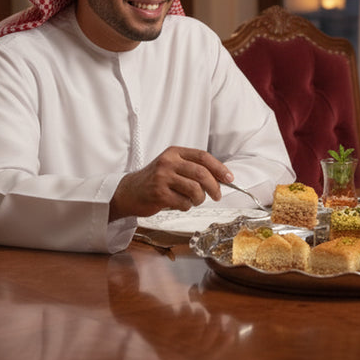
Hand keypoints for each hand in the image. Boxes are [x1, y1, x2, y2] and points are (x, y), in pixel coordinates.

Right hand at [109, 147, 232, 220]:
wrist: (129, 191)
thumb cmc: (155, 180)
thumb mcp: (172, 166)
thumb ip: (192, 168)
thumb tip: (220, 178)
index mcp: (174, 152)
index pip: (203, 156)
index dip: (219, 168)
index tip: (229, 178)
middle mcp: (168, 162)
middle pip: (201, 173)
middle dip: (214, 187)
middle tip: (217, 195)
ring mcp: (162, 178)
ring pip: (195, 189)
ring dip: (199, 199)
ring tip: (194, 200)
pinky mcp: (159, 194)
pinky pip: (184, 202)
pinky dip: (187, 206)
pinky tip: (181, 204)